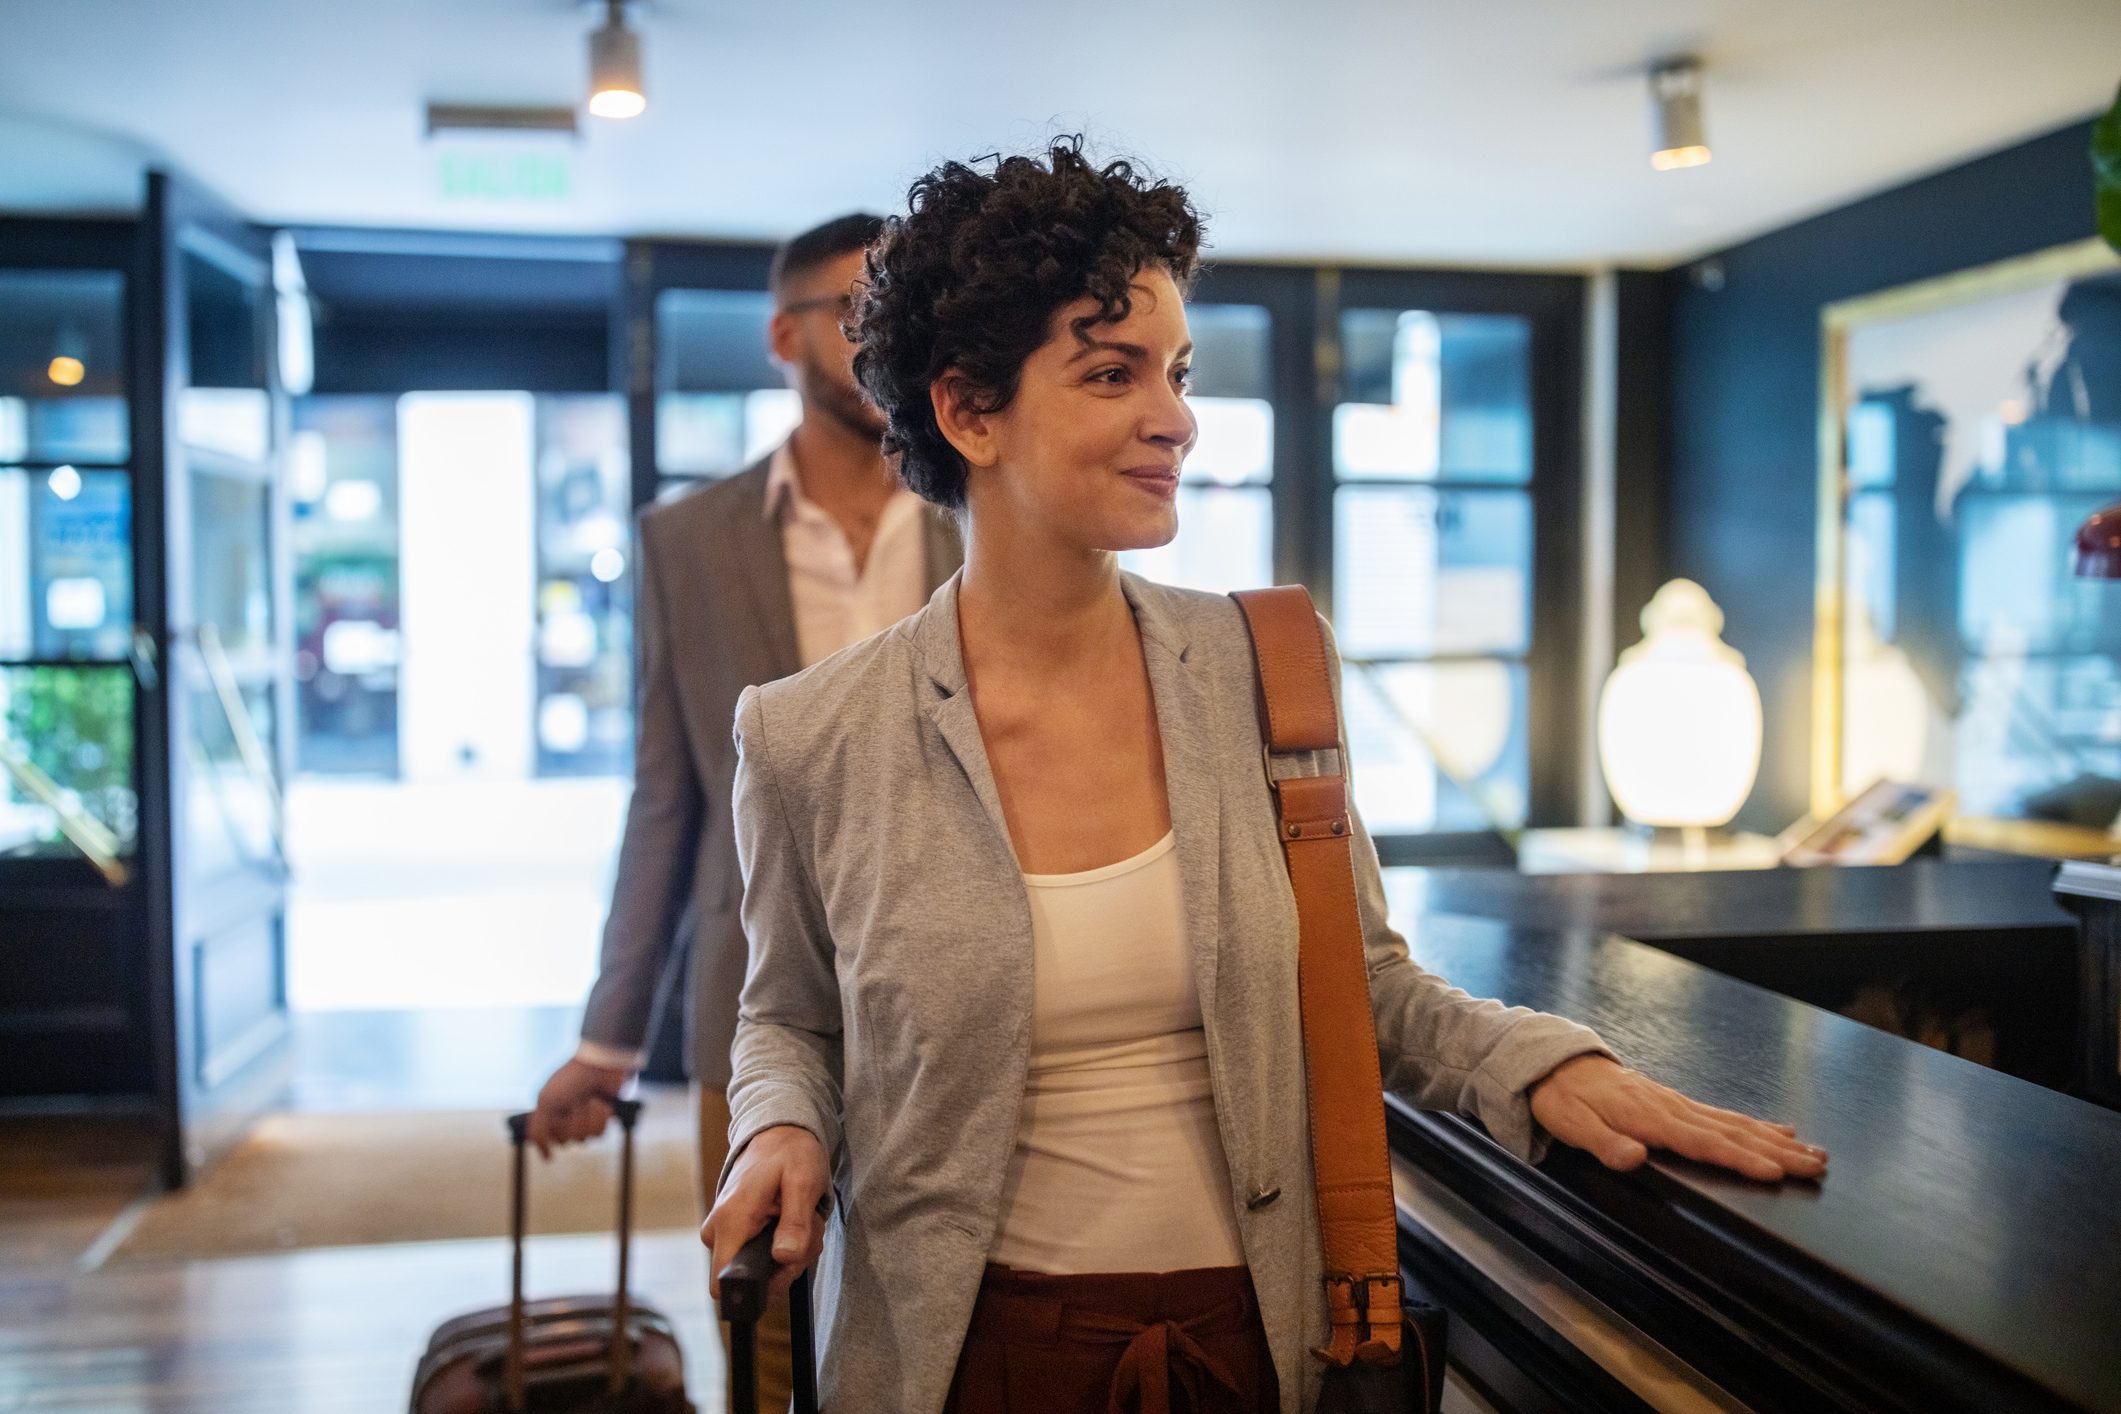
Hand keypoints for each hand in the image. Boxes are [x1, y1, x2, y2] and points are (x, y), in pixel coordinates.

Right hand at [526, 1057, 630, 1158]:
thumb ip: (538, 1130)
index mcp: (549, 1112)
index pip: (545, 1137)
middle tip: (576, 1102)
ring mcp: (585, 1118)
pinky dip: (601, 1118)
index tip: (560, 1113)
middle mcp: (565, 1117)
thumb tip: (545, 1157)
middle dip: (573, 1121)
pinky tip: (603, 1103)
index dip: (554, 1128)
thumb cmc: (571, 1080)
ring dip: (589, 1117)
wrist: (602, 1065)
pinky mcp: (603, 1117)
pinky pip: (600, 1133)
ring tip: (592, 1099)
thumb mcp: (546, 1102)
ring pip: (585, 1137)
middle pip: (567, 1140)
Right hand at [702, 1124, 830, 1301]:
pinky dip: (786, 1248)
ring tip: (802, 1219)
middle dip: (790, 1262)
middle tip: (807, 1228)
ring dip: (794, 1253)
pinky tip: (794, 1223)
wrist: (777, 1134)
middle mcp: (718, 1232)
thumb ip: (795, 1222)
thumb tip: (784, 1258)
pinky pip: (761, 1260)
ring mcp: (723, 1235)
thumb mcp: (802, 1181)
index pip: (724, 1283)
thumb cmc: (790, 1152)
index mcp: (731, 1220)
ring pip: (762, 1273)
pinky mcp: (733, 1236)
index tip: (791, 1260)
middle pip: (754, 1281)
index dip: (764, 1284)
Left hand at [1530, 1054, 1827, 1182]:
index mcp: (1650, 1117)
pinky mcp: (1677, 1103)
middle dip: (1778, 1152)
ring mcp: (1678, 1103)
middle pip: (1733, 1133)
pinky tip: (1781, 1131)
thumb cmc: (1563, 1098)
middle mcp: (1672, 1108)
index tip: (1776, 1172)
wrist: (1555, 1062)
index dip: (1740, 1159)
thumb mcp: (1570, 1124)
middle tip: (1818, 1167)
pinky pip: (1724, 1115)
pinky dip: (1757, 1124)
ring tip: (1815, 1154)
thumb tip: (1634, 1159)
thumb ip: (1604, 1143)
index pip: (1704, 1143)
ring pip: (1737, 1123)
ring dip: (1778, 1140)